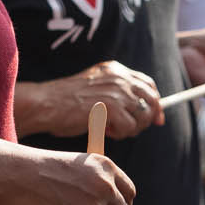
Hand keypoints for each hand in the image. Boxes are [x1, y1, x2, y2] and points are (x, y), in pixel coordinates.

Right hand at [27, 62, 161, 138]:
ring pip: (142, 117)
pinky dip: (120, 134)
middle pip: (151, 100)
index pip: (148, 84)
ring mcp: (117, 91)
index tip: (157, 119)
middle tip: (129, 129)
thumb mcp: (96, 89)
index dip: (155, 103)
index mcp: (115, 70)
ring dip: (130, 128)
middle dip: (146, 119)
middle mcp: (119, 77)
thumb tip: (147, 112)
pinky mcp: (112, 107)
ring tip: (110, 128)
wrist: (46, 104)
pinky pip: (130, 128)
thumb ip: (119, 94)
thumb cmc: (66, 102)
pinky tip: (104, 130)